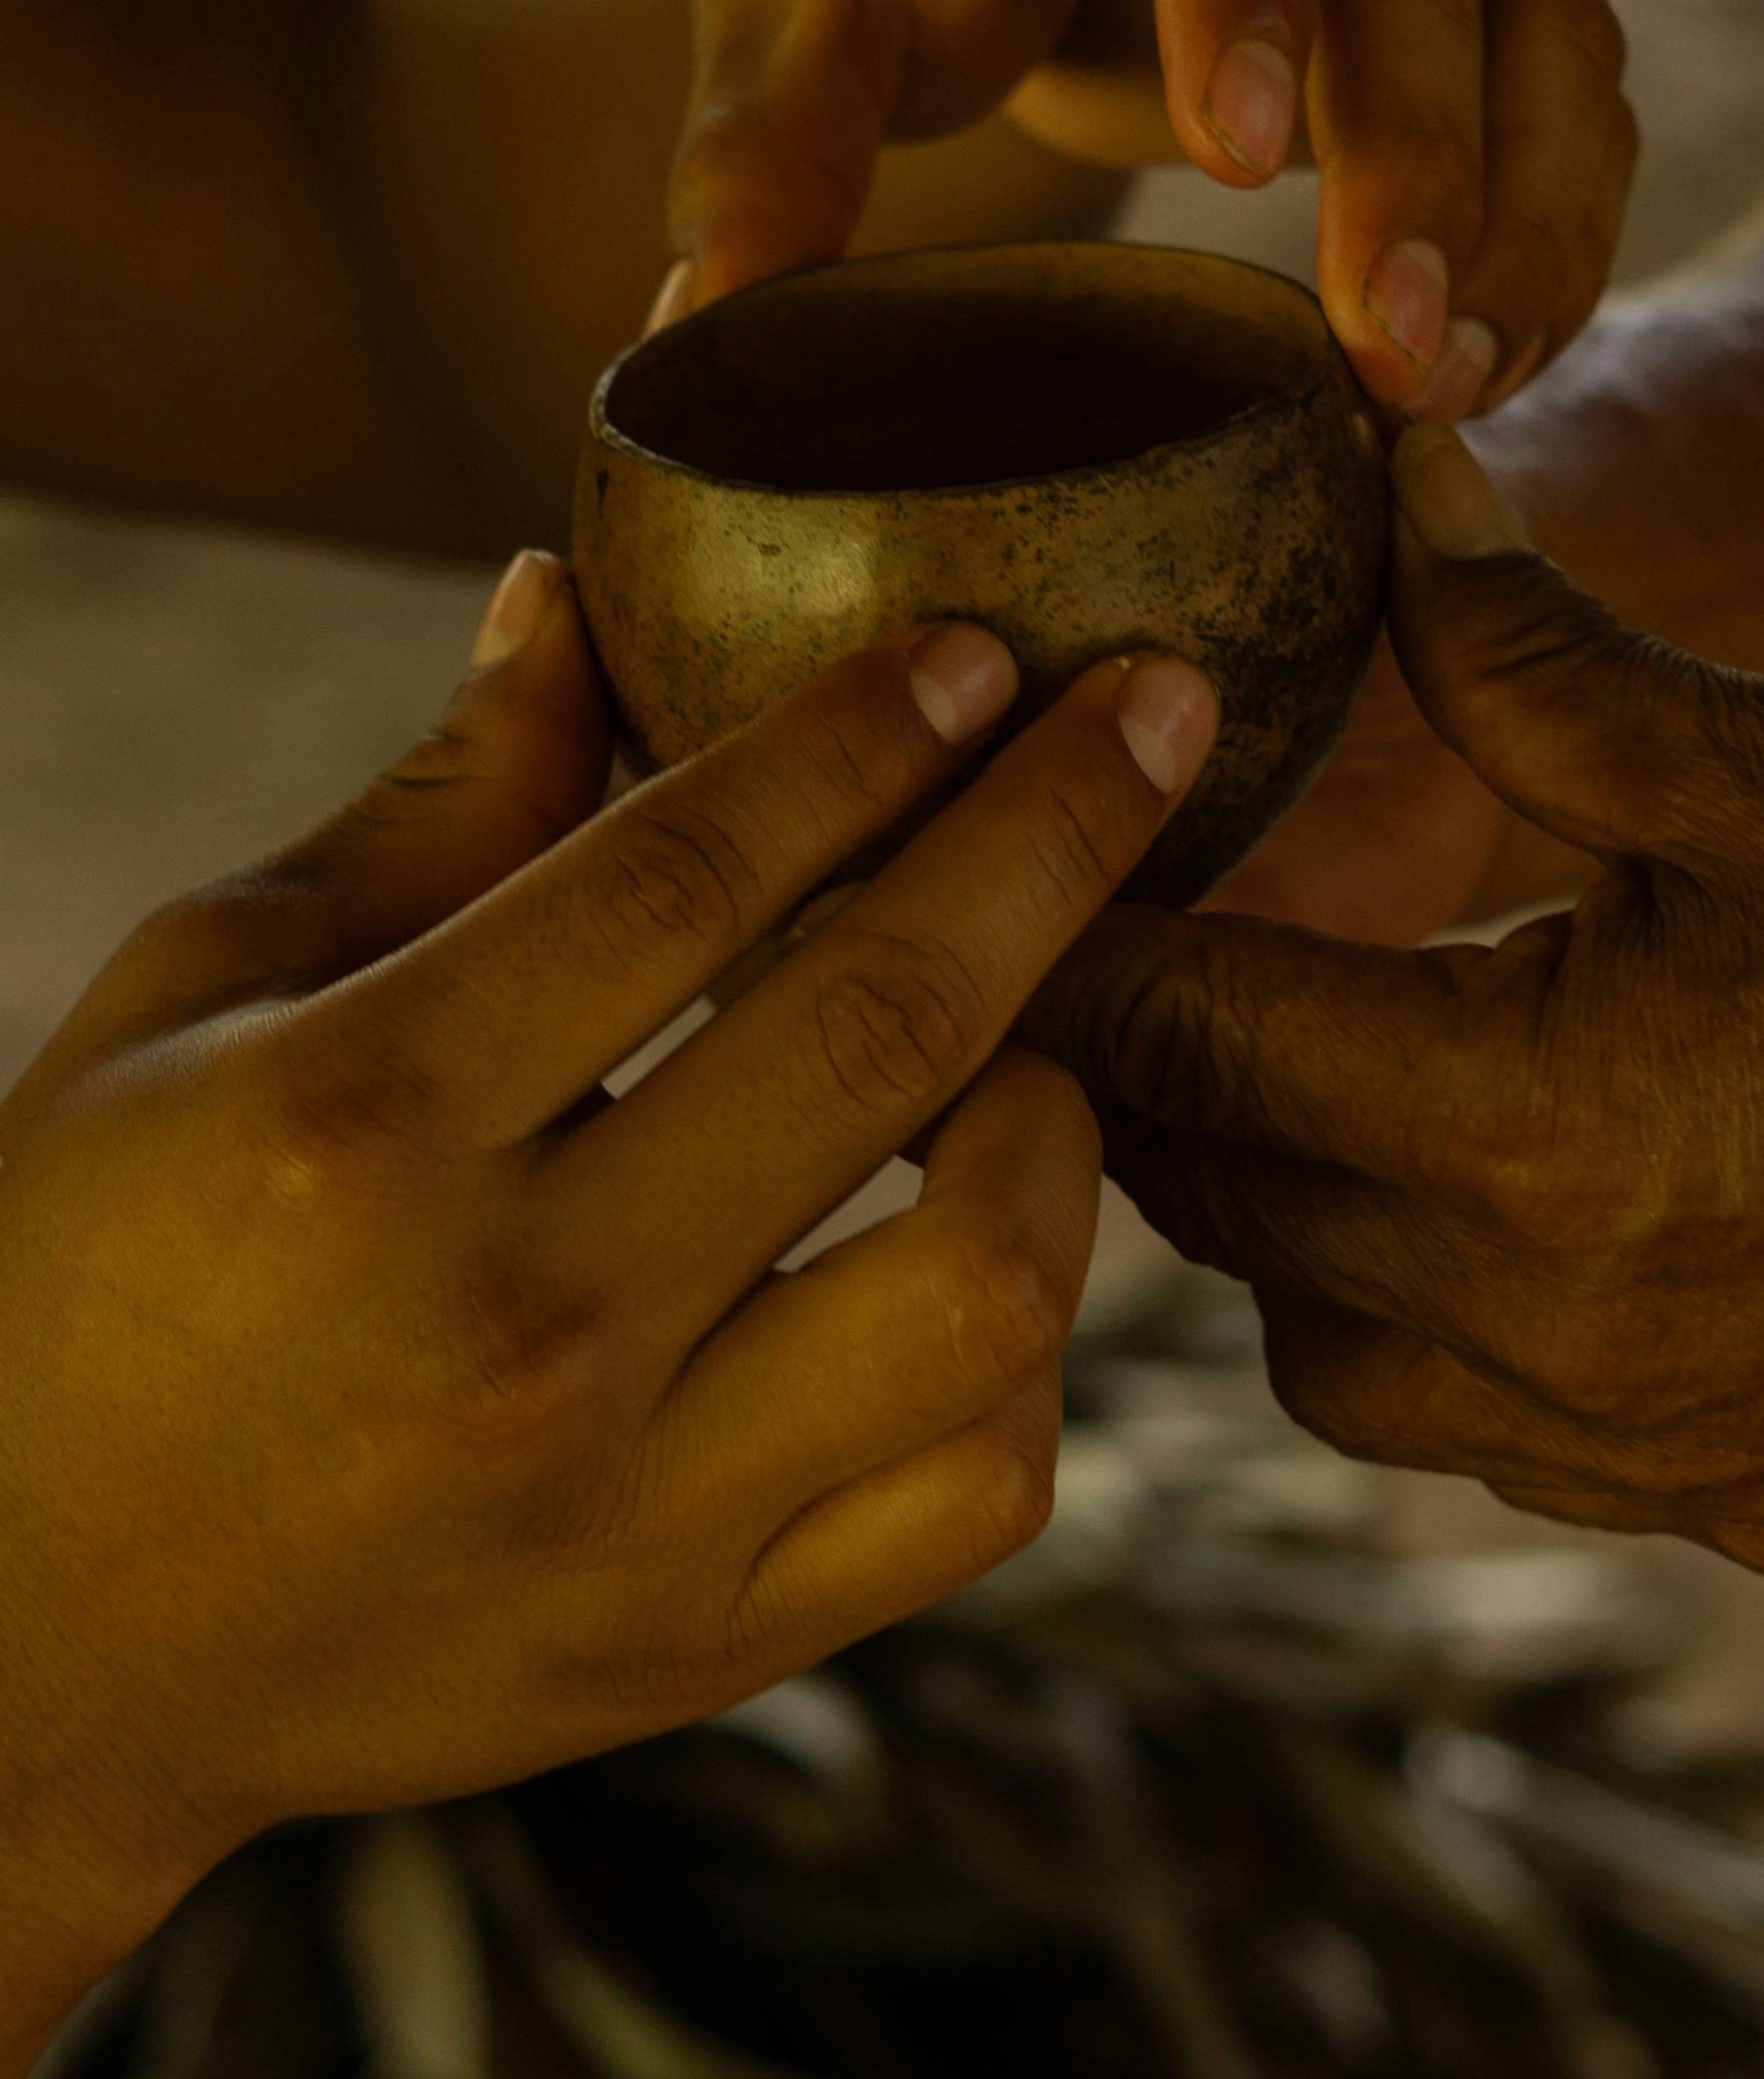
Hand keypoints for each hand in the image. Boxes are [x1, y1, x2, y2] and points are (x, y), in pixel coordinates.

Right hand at [0, 556, 1215, 2052]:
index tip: (985, 649)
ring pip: (989, 1285)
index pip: (685, 875)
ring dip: (1062, 1114)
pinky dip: (1027, 1351)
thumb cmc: (85, 1271)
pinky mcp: (702, 1644)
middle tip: (1159, 711)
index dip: (865, 733)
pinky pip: (977, 1491)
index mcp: (357, 1129)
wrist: (17, 1651)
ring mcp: (629, 1512)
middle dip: (1055, 833)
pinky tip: (982, 1246)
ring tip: (1047, 1027)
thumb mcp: (198, 1000)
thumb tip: (570, 601)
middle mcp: (515, 1327)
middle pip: (881, 1029)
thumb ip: (430, 810)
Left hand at [668, 0, 1637, 421]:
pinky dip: (1555, 216)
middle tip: (1388, 358)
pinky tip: (1497, 353)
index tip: (1237, 162)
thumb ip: (757, 143)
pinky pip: (1574, 61)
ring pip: (1535, 0)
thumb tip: (692, 338)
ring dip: (1516, 211)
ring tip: (1450, 387)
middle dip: (1415, 154)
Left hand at [1037, 430, 1763, 1575]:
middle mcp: (1539, 1330)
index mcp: (1523, 1124)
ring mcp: (1631, 1451)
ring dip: (1271, 1216)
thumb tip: (1392, 477)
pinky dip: (1421, 1330)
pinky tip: (1491, 1221)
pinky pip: (1475, 1439)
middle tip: (1134, 942)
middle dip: (1142, 1070)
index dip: (1066, 936)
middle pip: (1209, 1204)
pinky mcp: (1724, 1509)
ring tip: (1313, 1078)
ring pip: (1314, 1356)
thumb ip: (1528, 646)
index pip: (1176, 1033)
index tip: (1013, 865)